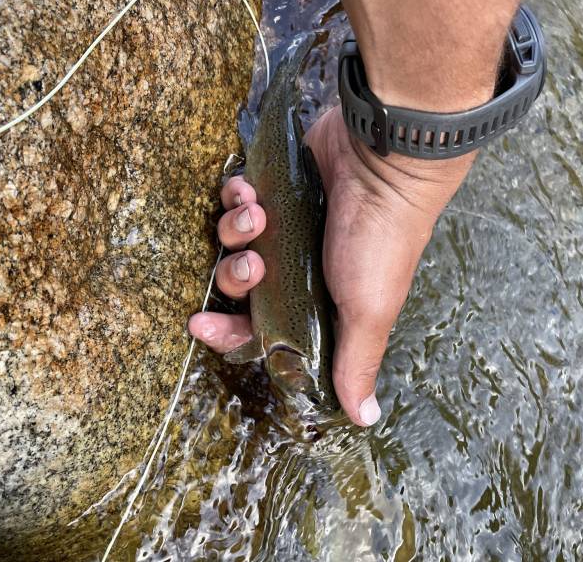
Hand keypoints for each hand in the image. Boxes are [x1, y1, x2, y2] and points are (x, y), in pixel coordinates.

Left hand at [189, 106, 473, 425]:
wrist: (383, 164)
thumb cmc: (379, 242)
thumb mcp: (368, 311)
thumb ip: (355, 362)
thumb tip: (364, 419)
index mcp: (314, 304)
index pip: (258, 331)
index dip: (227, 332)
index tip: (199, 324)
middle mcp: (294, 268)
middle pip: (236, 286)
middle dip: (234, 277)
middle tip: (253, 265)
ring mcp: (283, 226)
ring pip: (231, 241)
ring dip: (234, 231)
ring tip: (256, 215)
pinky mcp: (275, 188)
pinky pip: (234, 198)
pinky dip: (234, 196)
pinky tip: (249, 190)